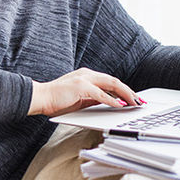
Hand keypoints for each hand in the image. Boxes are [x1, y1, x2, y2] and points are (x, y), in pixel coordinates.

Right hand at [29, 67, 143, 116]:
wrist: (40, 98)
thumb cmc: (56, 100)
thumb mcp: (79, 99)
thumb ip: (93, 98)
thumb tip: (110, 102)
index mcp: (86, 76)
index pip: (110, 81)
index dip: (124, 90)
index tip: (133, 98)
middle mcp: (87, 74)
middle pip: (114, 81)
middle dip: (129, 91)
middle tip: (139, 101)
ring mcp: (84, 79)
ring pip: (111, 84)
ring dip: (125, 94)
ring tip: (134, 102)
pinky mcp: (81, 86)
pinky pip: (101, 94)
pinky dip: (112, 100)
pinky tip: (120, 105)